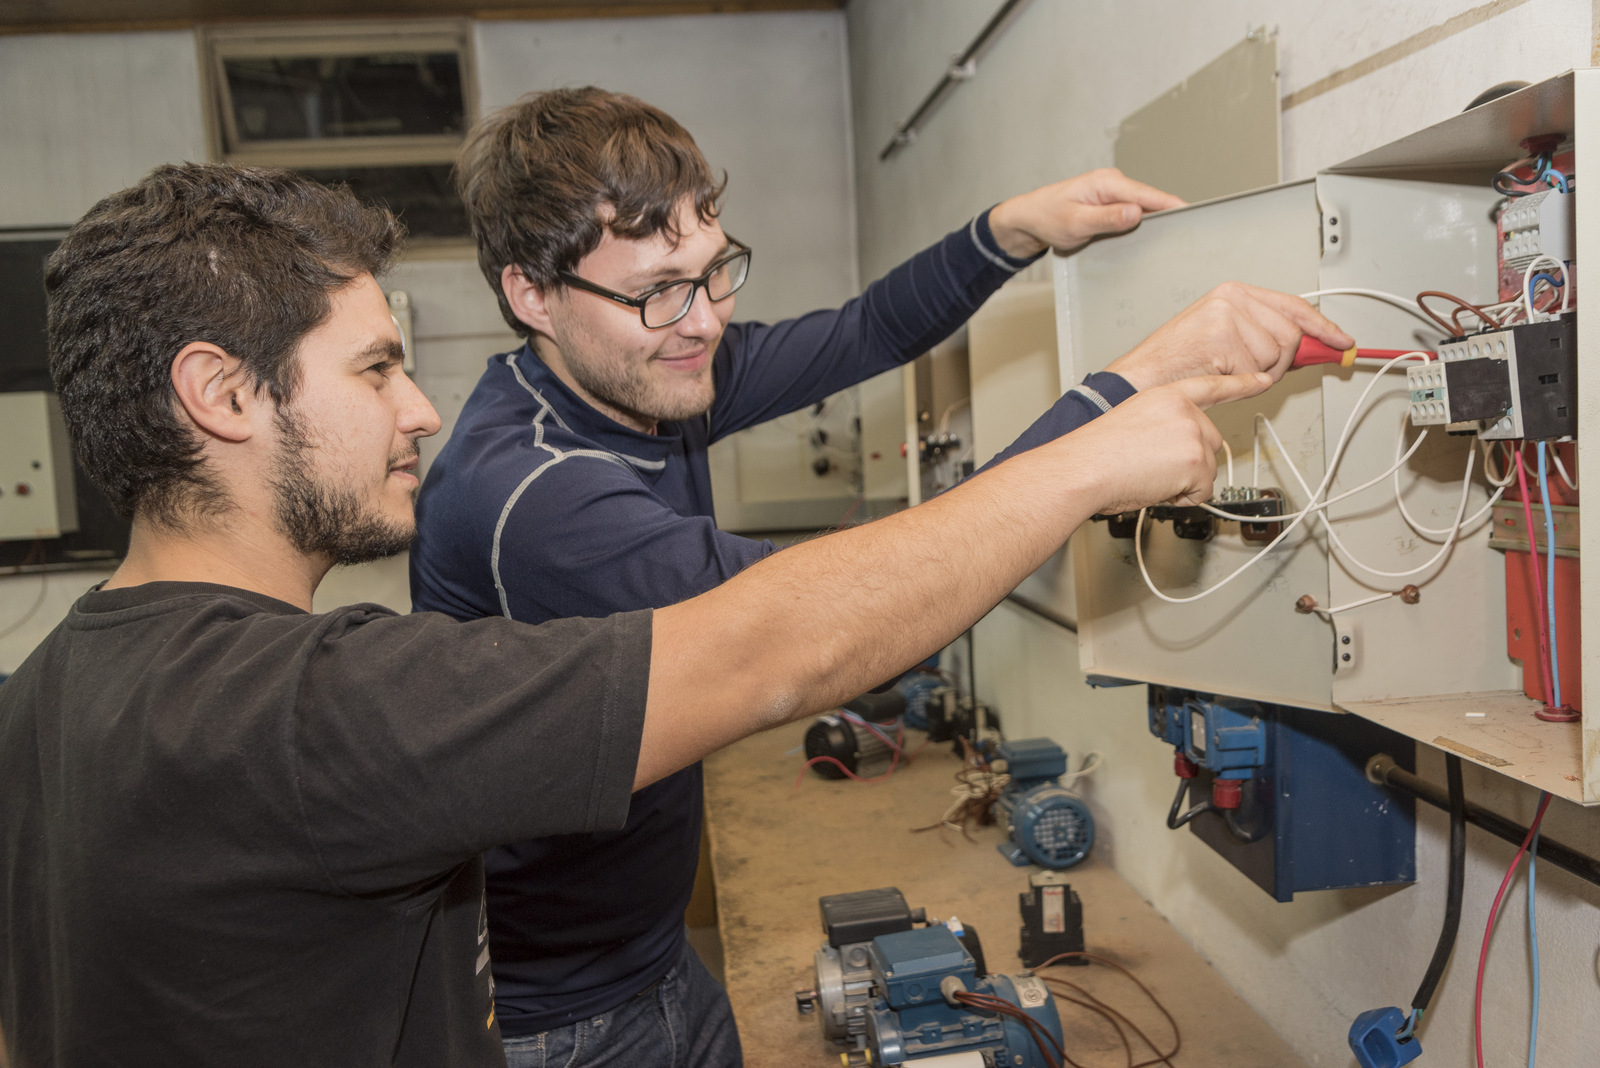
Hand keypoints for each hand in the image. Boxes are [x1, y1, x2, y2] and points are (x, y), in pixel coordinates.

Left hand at [987, 168, 1184, 257]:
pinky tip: (1148, 236)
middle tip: (1185, 235)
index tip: (1192, 214)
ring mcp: (1112, 192)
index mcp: (1107, 183)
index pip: (1148, 194)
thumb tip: (1137, 212)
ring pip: (1143, 206)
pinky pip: (1132, 211)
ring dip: (1154, 221)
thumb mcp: (1076, 223)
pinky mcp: (1109, 202)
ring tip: (1171, 239)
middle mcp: (1113, 183)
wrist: (1029, 218)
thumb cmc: (1048, 218)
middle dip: (1167, 215)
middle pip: (1150, 199)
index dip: (1172, 205)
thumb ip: (1107, 218)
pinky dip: (1141, 222)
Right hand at [1064, 372, 1272, 512]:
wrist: (1083, 468)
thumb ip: (1162, 428)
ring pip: (1208, 469)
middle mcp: (1184, 410)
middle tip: (1152, 467)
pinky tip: (1155, 485)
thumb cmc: (1094, 454)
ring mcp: (1193, 433)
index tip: (1263, 379)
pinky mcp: (1197, 461)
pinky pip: (1202, 491)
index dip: (1240, 384)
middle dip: (1188, 464)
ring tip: (1148, 475)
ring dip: (1183, 482)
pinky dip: (1181, 497)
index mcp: (1165, 396)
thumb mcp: (1131, 423)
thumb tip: (1174, 451)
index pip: (1211, 386)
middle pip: (1211, 443)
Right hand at [1102, 282, 1355, 392]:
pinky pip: (1256, 370)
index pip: (1293, 305)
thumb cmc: (1178, 364)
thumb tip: (1312, 347)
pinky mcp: (1222, 337)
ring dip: (1258, 375)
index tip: (1340, 340)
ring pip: (1276, 355)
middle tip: (1253, 373)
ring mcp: (1227, 315)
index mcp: (1234, 292)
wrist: (1143, 377)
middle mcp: (1232, 297)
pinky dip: (1242, 383)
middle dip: (1280, 363)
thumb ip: (1266, 336)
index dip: (1322, 327)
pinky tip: (1219, 376)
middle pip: (1290, 334)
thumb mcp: (1226, 339)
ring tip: (1227, 373)